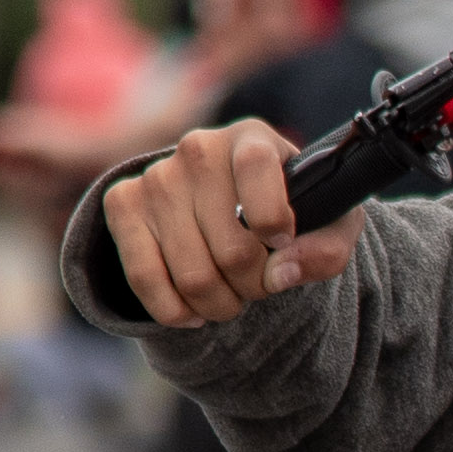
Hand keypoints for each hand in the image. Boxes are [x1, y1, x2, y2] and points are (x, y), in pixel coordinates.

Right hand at [103, 120, 359, 329]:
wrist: (228, 203)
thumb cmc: (290, 211)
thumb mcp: (330, 225)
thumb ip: (326, 249)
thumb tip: (281, 273)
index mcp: (252, 139)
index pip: (256, 168)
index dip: (273, 220)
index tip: (282, 243)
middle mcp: (198, 148)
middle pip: (231, 248)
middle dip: (254, 286)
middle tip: (259, 284)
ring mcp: (157, 176)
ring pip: (192, 275)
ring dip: (219, 305)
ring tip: (232, 296)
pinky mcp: (123, 203)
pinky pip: (144, 277)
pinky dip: (174, 311)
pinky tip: (193, 312)